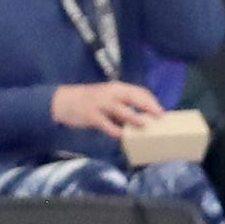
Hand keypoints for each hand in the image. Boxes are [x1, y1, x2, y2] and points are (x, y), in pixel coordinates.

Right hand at [52, 80, 168, 137]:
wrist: (63, 101)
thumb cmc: (90, 101)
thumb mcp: (107, 98)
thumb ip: (123, 105)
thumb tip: (143, 118)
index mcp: (117, 88)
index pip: (139, 91)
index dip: (151, 101)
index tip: (161, 112)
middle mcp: (110, 93)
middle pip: (133, 97)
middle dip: (148, 106)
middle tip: (159, 116)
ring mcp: (100, 104)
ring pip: (121, 110)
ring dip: (134, 117)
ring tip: (144, 125)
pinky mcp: (91, 115)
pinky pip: (106, 124)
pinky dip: (114, 130)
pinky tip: (121, 136)